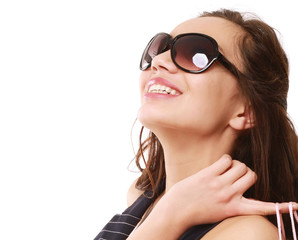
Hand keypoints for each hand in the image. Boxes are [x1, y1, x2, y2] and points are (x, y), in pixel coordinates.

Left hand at [156, 154, 296, 231]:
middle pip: (252, 175)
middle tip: (235, 176)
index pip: (262, 208)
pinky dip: (225, 160)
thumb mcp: (220, 211)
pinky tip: (218, 167)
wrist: (177, 210)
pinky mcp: (209, 175)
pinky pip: (227, 159)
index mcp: (235, 209)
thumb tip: (239, 184)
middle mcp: (230, 197)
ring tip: (226, 171)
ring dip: (236, 165)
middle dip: (246, 172)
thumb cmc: (198, 210)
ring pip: (241, 165)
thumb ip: (232, 200)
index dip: (280, 207)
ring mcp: (219, 185)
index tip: (295, 206)